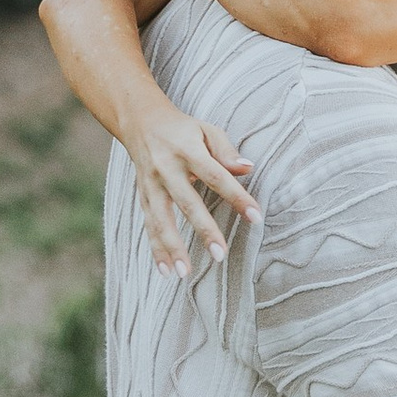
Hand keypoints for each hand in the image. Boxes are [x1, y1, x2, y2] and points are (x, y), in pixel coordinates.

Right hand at [123, 100, 257, 277]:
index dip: (236, 196)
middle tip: (219, 255)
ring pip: (161, 220)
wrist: (140, 123)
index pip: (216, 175)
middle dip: (203, 230)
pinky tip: (165, 271)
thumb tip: (249, 168)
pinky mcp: (142, 197)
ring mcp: (151, 185)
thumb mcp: (206, 130)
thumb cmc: (183, 130)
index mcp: (187, 150)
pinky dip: (156, 249)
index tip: (255, 216)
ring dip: (172, 248)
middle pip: (187, 202)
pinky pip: (148, 226)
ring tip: (185, 273)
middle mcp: (166, 169)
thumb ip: (226, 150)